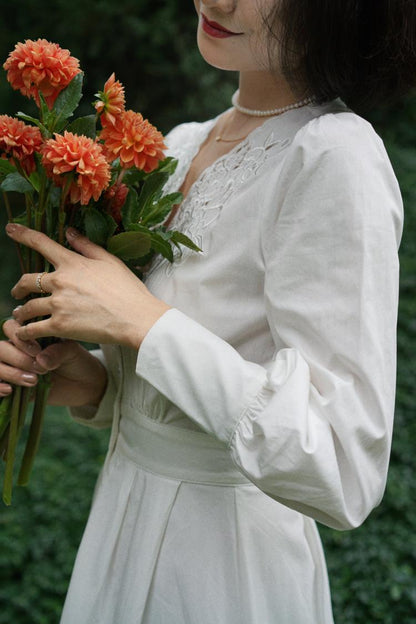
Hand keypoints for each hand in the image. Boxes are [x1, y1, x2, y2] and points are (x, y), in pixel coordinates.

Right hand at [0, 318, 107, 405]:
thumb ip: (58, 351)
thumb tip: (41, 360)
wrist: (85, 385)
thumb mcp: (72, 352)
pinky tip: (10, 390)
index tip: (37, 350)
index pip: (10, 327)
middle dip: (18, 358)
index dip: (18, 337)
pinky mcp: (15, 387)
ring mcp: (14, 369)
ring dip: (11, 373)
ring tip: (33, 380)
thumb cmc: (77, 361)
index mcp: (30, 335)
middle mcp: (18, 350)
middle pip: (0, 348)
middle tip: (39, 368)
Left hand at [6, 224, 169, 348]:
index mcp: (72, 263)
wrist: (136, 317)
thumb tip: (70, 233)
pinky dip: (25, 332)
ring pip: (27, 307)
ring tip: (20, 316)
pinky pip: (33, 329)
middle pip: (27, 280)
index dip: (23, 234)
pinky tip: (23, 334)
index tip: (10, 229)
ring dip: (21, 312)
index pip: (41, 244)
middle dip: (18, 287)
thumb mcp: (110, 261)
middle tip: (17, 292)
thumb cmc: (128, 289)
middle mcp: (60, 281)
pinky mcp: (59, 326)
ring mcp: (58, 304)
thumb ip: (86, 246)